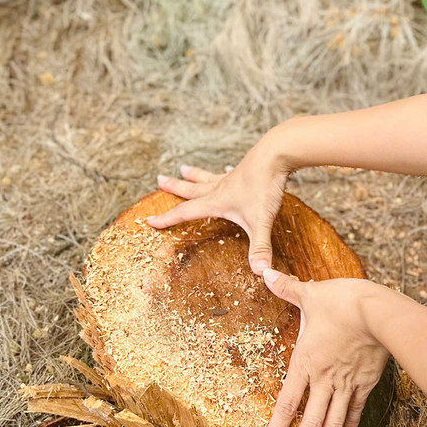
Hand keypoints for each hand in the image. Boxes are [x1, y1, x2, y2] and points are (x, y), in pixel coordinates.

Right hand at [147, 132, 291, 273]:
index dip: (167, 219)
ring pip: (208, 177)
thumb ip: (259, 247)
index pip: (186, 212)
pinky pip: (230, 172)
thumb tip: (260, 272)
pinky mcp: (246, 168)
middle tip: (159, 179)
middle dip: (174, 187)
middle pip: (192, 189)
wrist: (277, 153)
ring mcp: (233, 177)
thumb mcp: (261, 221)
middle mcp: (220, 188)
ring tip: (183, 168)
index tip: (150, 221)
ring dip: (195, 175)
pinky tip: (227, 169)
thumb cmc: (265, 186)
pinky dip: (225, 172)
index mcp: (217, 201)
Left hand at [259, 270, 389, 426]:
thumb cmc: (342, 301)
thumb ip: (287, 288)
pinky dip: (350, 425)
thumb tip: (265, 271)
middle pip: (309, 424)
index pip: (286, 406)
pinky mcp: (366, 382)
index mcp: (305, 363)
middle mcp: (324, 380)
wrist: (379, 311)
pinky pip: (356, 409)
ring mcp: (347, 384)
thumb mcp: (310, 293)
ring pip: (332, 425)